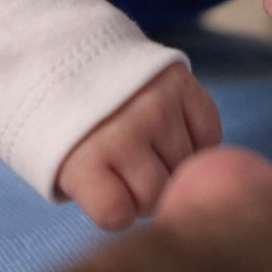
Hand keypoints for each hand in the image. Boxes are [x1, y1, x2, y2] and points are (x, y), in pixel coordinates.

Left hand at [56, 64, 221, 231]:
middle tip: (130, 172)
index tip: (109, 195)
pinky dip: (197, 143)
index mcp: (85, 158)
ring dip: (173, 166)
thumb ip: (100, 195)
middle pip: (159, 195)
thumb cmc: (66, 125)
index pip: (117, 214)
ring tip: (149, 148)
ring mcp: (158, 107)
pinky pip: (210, 137)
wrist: (69, 52)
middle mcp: (125, 133)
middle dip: (148, 193)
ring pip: (187, 169)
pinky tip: (173, 133)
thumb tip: (157, 219)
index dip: (118, 210)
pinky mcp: (183, 85)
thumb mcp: (60, 164)